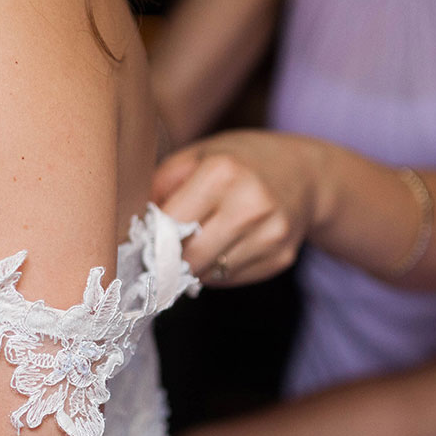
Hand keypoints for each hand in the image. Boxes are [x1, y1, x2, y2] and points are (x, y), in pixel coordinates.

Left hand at [151, 131, 325, 284]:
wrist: (304, 173)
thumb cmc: (239, 161)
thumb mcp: (197, 155)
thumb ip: (161, 186)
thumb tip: (132, 228)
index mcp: (223, 172)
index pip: (171, 225)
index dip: (151, 237)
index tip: (141, 241)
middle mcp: (252, 204)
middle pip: (190, 257)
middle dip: (171, 258)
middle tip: (162, 252)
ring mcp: (272, 234)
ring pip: (210, 274)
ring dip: (194, 267)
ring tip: (196, 245)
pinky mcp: (282, 257)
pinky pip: (231, 280)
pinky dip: (218, 271)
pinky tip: (223, 248)